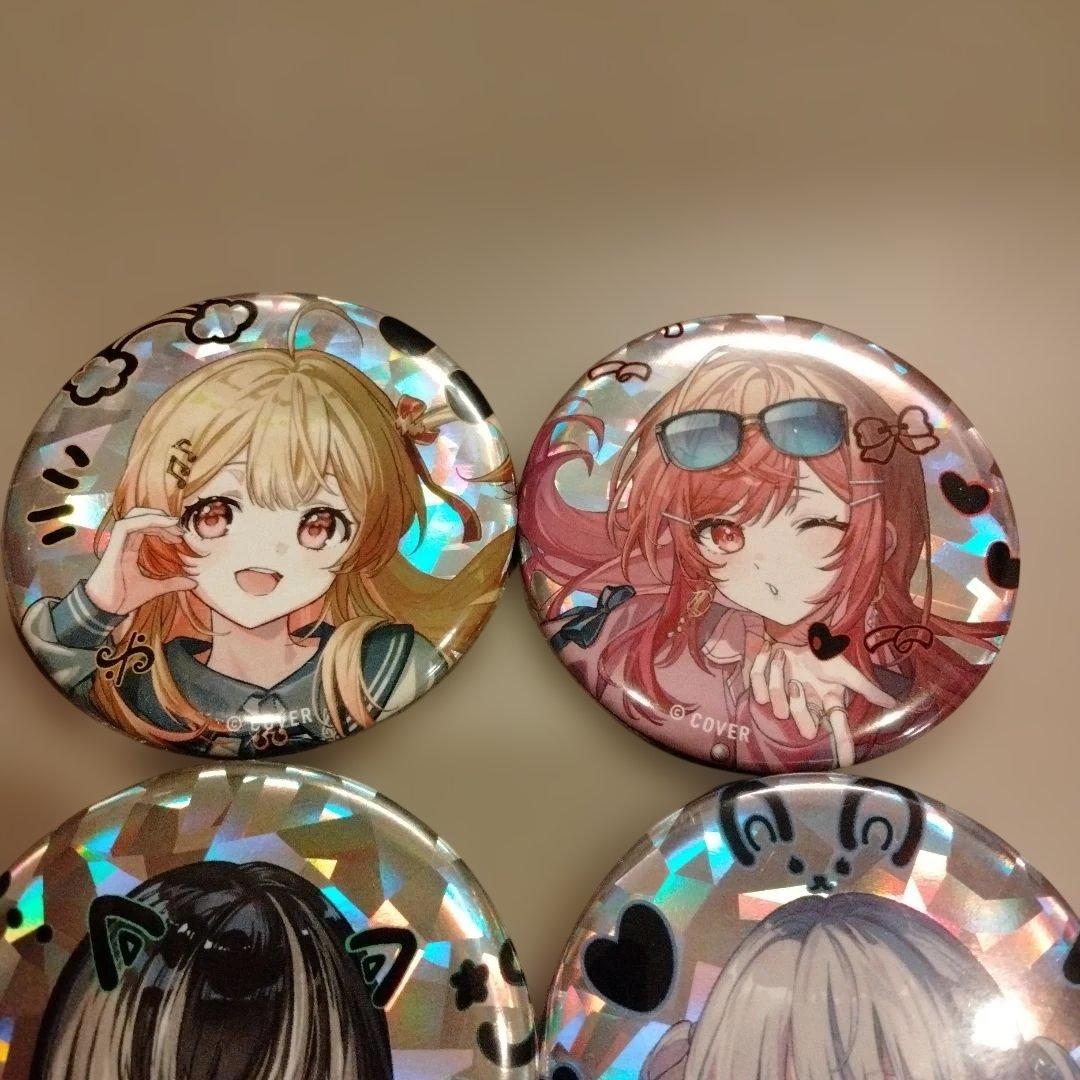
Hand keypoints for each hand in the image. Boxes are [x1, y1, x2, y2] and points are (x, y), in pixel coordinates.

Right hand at [84, 508, 195, 615]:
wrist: (103, 610)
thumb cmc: (122, 599)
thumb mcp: (154, 589)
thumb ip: (172, 584)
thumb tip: (194, 583)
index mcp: (130, 549)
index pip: (146, 529)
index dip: (164, 527)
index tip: (181, 536)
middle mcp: (123, 543)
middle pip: (141, 518)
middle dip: (162, 519)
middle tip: (181, 530)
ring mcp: (117, 543)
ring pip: (134, 516)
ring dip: (156, 517)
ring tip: (175, 525)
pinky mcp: (112, 547)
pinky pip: (126, 525)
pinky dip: (145, 520)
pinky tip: (164, 525)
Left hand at [742, 634, 896, 765]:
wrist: (795, 628)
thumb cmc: (822, 651)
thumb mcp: (844, 669)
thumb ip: (865, 688)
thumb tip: (893, 704)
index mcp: (824, 703)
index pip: (836, 729)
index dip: (840, 743)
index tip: (843, 756)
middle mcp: (805, 704)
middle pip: (803, 722)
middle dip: (800, 707)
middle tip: (799, 685)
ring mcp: (782, 695)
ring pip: (777, 704)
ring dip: (779, 680)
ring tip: (783, 660)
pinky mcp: (763, 683)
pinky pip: (757, 688)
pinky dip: (760, 673)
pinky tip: (767, 657)